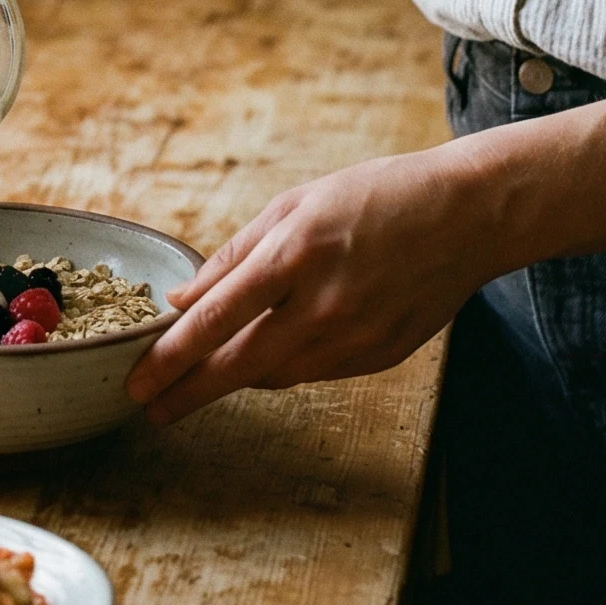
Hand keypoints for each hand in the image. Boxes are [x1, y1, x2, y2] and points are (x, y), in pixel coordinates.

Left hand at [125, 145, 493, 425]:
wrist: (467, 217)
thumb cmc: (375, 198)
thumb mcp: (295, 205)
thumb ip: (235, 256)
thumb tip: (182, 300)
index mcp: (297, 254)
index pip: (217, 319)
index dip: (171, 356)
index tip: (139, 381)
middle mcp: (326, 304)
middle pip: (240, 365)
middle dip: (188, 391)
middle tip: (150, 406)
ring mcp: (357, 338)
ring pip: (276, 376)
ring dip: (233, 378)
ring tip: (198, 378)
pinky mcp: (380, 358)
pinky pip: (313, 373)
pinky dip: (282, 367)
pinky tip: (264, 356)